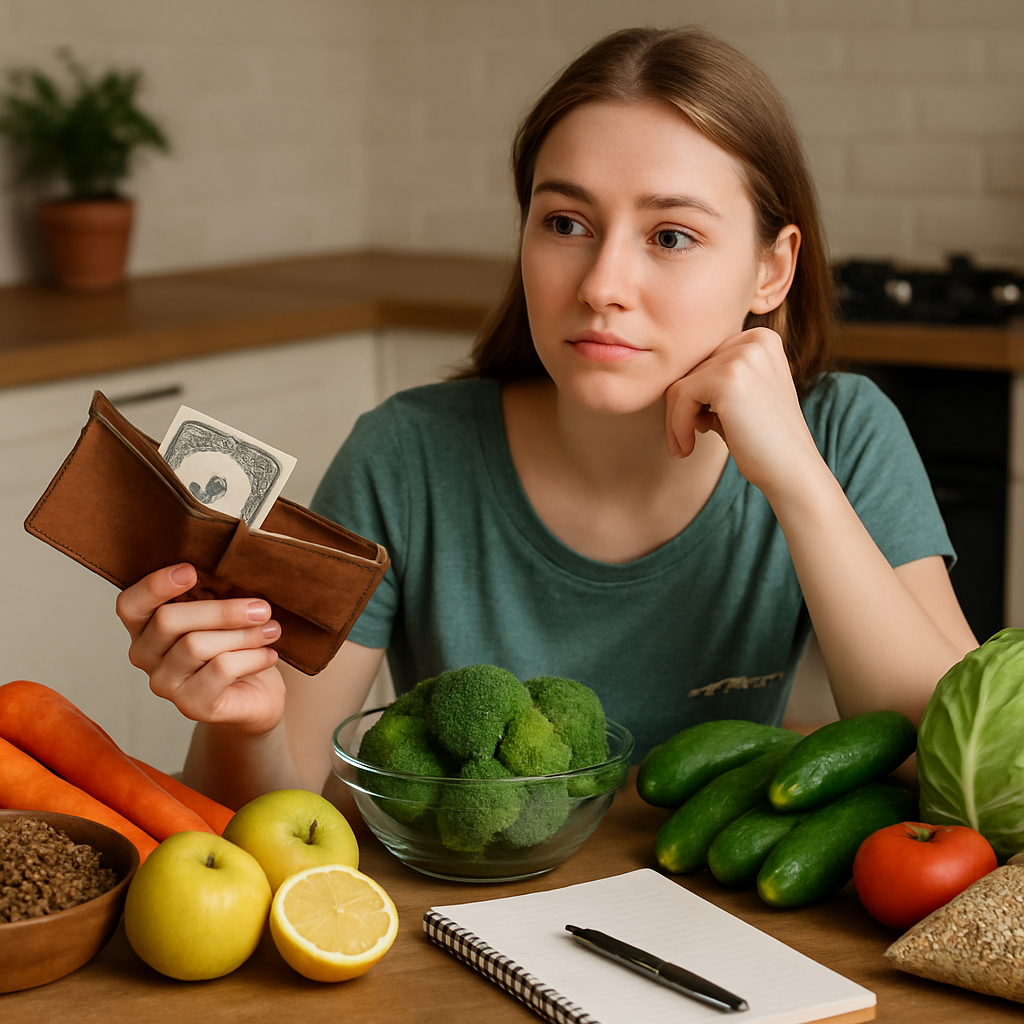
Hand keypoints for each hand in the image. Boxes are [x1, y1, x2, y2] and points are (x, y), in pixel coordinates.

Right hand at [115, 564, 286, 735]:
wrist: (257, 694)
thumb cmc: (235, 644)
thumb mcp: (223, 613)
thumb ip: (213, 592)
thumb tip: (228, 568)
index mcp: (145, 626)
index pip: (130, 604)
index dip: (155, 586)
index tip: (191, 570)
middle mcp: (145, 655)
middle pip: (168, 620)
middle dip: (221, 610)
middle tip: (262, 608)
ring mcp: (165, 683)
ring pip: (195, 645)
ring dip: (243, 635)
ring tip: (272, 630)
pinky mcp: (191, 705)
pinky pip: (220, 669)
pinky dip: (251, 657)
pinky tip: (270, 654)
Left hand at [663, 327, 821, 499]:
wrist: (792, 469)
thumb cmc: (763, 439)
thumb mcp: (741, 397)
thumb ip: (713, 380)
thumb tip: (669, 380)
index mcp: (760, 338)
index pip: (705, 358)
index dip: (692, 394)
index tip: (691, 424)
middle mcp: (754, 340)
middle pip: (690, 369)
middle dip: (680, 408)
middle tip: (683, 440)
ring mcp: (742, 357)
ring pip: (680, 384)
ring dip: (675, 420)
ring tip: (684, 446)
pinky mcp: (727, 379)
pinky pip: (680, 397)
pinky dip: (676, 426)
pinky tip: (687, 448)